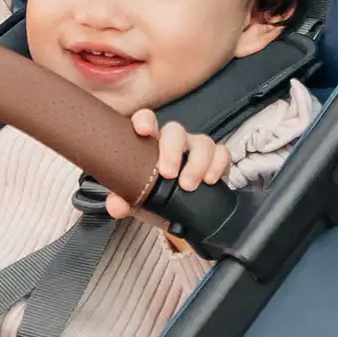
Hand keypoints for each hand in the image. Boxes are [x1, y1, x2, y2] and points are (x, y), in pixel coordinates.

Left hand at [105, 110, 230, 225]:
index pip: (146, 120)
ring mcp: (196, 149)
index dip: (144, 120)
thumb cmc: (154, 198)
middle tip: (168, 174)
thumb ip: (122, 201)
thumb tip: (115, 206)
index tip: (142, 130)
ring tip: (188, 185)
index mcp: (149, 143)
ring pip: (202, 141)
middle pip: (175, 131)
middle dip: (172, 151)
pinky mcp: (216, 160)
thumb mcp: (136, 201)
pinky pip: (222, 153)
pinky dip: (218, 164)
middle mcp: (173, 142)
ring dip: (197, 163)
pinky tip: (210, 180)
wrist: (178, 216)